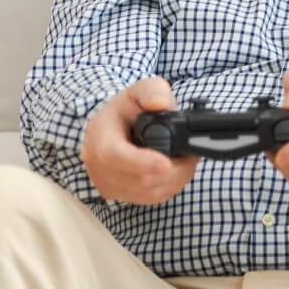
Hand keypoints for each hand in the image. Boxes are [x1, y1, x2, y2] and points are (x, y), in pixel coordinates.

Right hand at [81, 77, 198, 204]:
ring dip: (174, 179)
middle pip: (136, 180)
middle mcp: (97, 164)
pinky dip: (169, 186)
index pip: (114, 156)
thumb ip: (153, 91)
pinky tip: (177, 171)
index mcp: (99, 136)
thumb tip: (160, 104)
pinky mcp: (118, 194)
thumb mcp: (142, 89)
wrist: (117, 124)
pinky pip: (148, 199)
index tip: (166, 162)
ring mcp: (106, 182)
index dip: (142, 163)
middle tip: (191, 155)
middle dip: (171, 170)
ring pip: (146, 193)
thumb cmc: (130, 107)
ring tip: (186, 160)